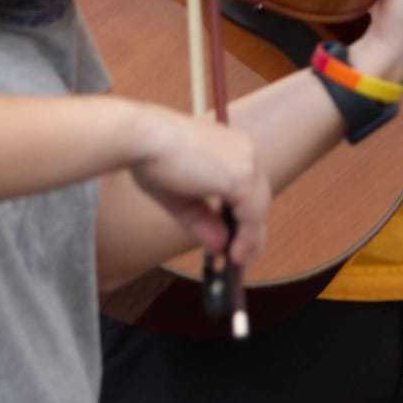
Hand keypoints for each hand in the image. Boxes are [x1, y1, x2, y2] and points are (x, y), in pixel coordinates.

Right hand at [126, 106, 270, 267]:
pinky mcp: (242, 177)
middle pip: (258, 198)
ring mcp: (247, 162)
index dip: (245, 217)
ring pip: (258, 209)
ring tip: (238, 264)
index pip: (248, 186)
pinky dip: (247, 239)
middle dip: (251, 232)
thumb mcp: (182, 199)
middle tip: (241, 260)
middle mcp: (245, 150)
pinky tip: (235, 257)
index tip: (238, 241)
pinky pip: (252, 217)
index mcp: (232, 146)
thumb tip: (221, 248)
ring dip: (251, 240)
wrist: (144, 138)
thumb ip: (204, 221)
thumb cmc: (154, 159)